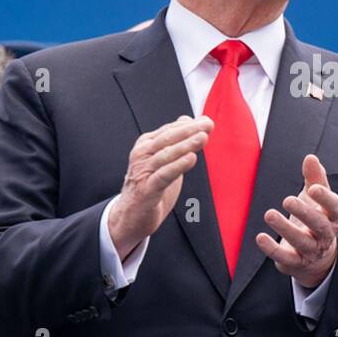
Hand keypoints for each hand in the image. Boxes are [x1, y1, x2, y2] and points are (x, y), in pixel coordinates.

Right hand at [108, 115, 211, 259]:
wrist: (130, 217)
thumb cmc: (149, 186)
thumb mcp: (162, 160)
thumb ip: (174, 141)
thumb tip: (187, 119)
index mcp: (146, 145)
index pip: (169, 130)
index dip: (189, 125)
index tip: (207, 121)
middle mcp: (142, 155)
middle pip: (168, 138)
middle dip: (190, 130)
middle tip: (208, 125)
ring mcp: (143, 172)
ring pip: (166, 155)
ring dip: (186, 145)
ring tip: (203, 138)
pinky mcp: (146, 190)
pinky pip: (164, 175)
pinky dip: (177, 166)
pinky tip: (191, 159)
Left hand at [256, 154, 337, 288]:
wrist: (318, 257)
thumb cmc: (316, 218)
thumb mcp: (317, 198)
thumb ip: (315, 178)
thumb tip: (311, 157)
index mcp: (333, 216)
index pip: (334, 207)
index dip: (325, 198)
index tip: (313, 189)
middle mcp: (325, 234)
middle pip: (319, 225)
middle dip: (304, 213)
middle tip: (287, 200)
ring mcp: (312, 250)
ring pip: (301, 242)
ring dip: (285, 229)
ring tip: (269, 214)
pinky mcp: (296, 262)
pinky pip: (285, 257)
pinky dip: (272, 248)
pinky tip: (260, 237)